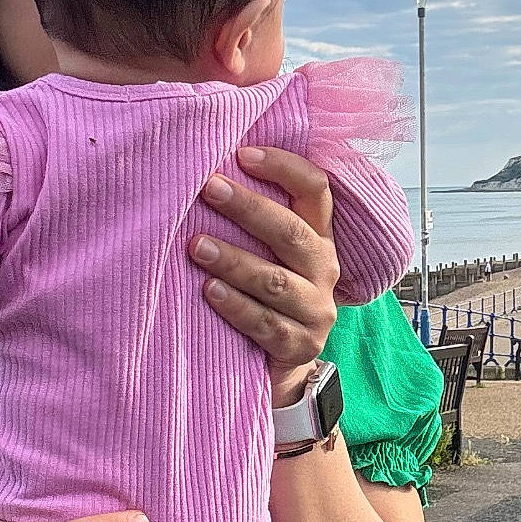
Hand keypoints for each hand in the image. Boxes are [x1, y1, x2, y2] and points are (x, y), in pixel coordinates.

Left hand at [188, 145, 339, 406]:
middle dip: (249, 208)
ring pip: (276, 280)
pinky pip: (266, 324)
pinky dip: (236, 306)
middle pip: (292, 233)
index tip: (242, 153)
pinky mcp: (300, 345)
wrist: (281, 368)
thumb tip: (205, 171)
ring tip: (196, 245)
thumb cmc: (263, 296)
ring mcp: (316, 310)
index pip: (315, 189)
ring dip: (234, 260)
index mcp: (318, 237)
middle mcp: (324, 269)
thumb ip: (253, 221)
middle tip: (209, 188)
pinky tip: (209, 291)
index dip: (284, 167)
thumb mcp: (268, 255)